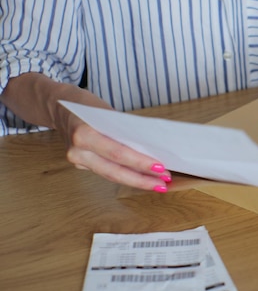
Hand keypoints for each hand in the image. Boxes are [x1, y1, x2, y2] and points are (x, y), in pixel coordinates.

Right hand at [0, 74, 170, 191]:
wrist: (60, 107)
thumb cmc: (88, 106)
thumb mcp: (107, 112)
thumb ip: (124, 130)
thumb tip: (152, 148)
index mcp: (84, 133)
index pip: (118, 153)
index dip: (140, 163)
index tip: (161, 168)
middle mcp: (78, 151)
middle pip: (115, 170)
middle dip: (142, 179)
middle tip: (164, 183)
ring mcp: (77, 161)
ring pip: (111, 176)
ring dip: (137, 181)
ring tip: (159, 184)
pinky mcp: (81, 165)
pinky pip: (107, 173)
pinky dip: (126, 176)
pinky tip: (143, 179)